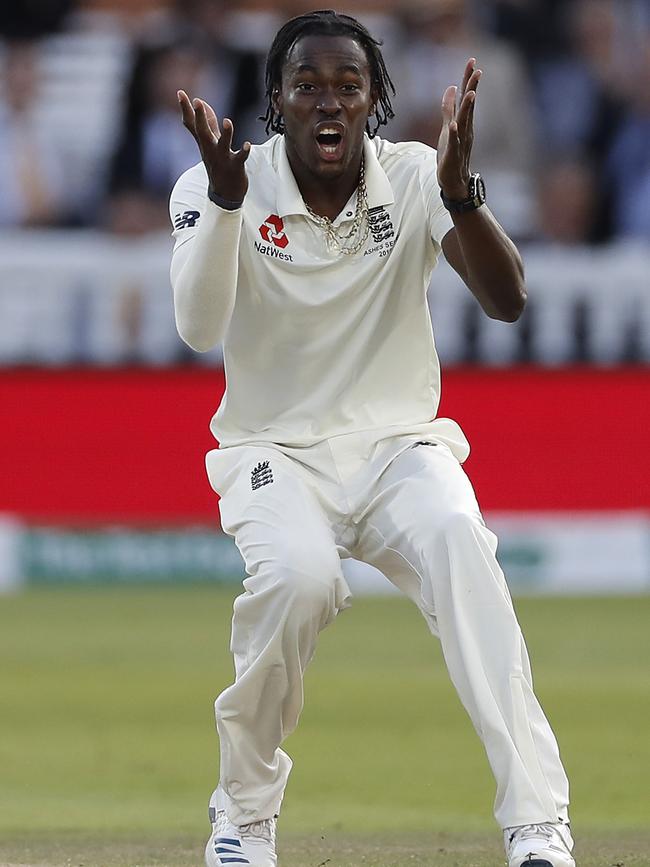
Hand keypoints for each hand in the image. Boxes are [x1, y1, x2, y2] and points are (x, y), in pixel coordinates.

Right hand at [178, 90, 250, 203]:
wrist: (225, 195)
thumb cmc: (218, 165)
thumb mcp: (210, 143)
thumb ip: (207, 122)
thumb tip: (201, 102)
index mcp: (205, 143)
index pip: (192, 124)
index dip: (186, 109)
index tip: (180, 92)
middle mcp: (211, 150)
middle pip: (203, 133)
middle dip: (200, 118)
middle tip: (197, 101)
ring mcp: (222, 159)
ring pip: (222, 145)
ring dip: (226, 134)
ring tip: (228, 121)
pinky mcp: (235, 167)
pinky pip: (239, 159)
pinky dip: (243, 152)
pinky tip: (247, 144)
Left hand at [437, 59, 481, 199]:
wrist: (454, 180)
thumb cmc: (451, 153)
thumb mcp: (447, 127)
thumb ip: (448, 108)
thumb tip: (450, 88)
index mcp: (463, 121)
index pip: (466, 97)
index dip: (468, 80)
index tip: (472, 61)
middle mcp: (465, 129)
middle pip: (468, 105)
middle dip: (472, 87)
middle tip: (477, 70)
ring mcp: (460, 141)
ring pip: (464, 122)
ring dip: (467, 108)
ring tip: (469, 93)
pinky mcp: (453, 154)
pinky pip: (454, 143)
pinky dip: (454, 133)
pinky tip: (454, 125)